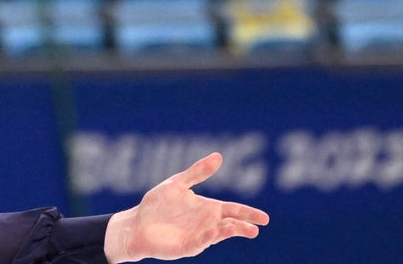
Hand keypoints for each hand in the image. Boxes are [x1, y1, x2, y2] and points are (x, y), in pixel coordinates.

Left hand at [104, 153, 268, 262]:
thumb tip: (219, 155)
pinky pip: (199, 243)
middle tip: (256, 228)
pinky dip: (206, 238)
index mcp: (207, 209)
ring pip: (216, 235)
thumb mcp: (178, 184)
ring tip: (237, 229)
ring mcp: (198, 236)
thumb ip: (198, 172)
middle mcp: (206, 224)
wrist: (137, 223)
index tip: (265, 218)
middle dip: (243, 227)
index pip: (232, 210)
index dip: (248, 214)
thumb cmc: (158, 204)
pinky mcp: (186, 247)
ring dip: (226, 232)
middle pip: (229, 225)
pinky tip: (212, 232)